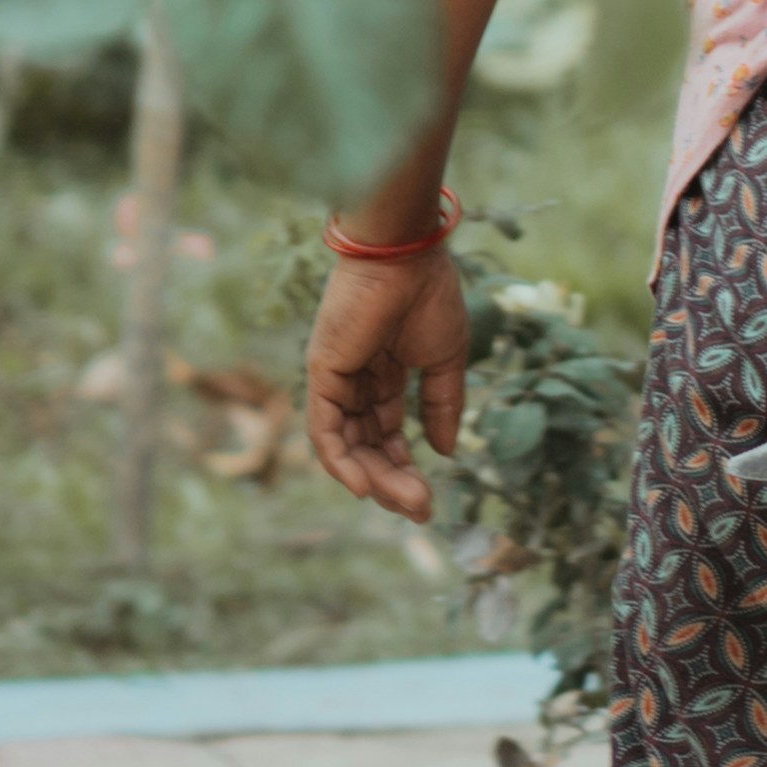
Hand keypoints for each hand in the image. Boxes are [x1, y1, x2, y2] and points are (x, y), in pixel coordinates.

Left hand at [304, 244, 470, 525]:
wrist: (406, 256)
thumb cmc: (428, 296)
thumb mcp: (445, 360)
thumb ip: (443, 406)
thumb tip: (444, 452)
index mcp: (384, 374)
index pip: (386, 433)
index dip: (404, 467)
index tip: (427, 500)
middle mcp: (355, 381)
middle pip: (367, 445)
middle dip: (393, 481)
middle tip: (421, 510)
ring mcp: (335, 378)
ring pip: (347, 445)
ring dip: (374, 478)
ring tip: (407, 502)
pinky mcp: (322, 373)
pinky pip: (324, 429)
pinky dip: (339, 461)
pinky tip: (365, 487)